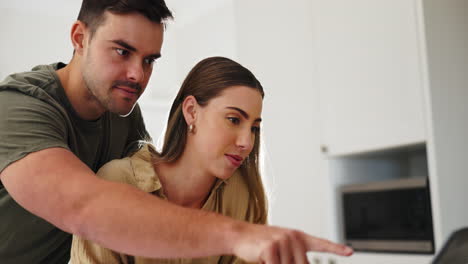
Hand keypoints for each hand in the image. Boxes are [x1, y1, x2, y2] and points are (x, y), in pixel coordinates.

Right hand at [232, 224, 352, 263]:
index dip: (336, 249)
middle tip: (275, 259)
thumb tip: (304, 263)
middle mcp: (294, 237)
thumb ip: (295, 258)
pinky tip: (262, 258)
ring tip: (267, 257)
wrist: (240, 235)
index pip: (320, 244)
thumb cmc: (262, 244)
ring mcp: (283, 241)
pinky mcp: (271, 248)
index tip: (349, 252)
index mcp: (298, 237)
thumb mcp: (282, 249)